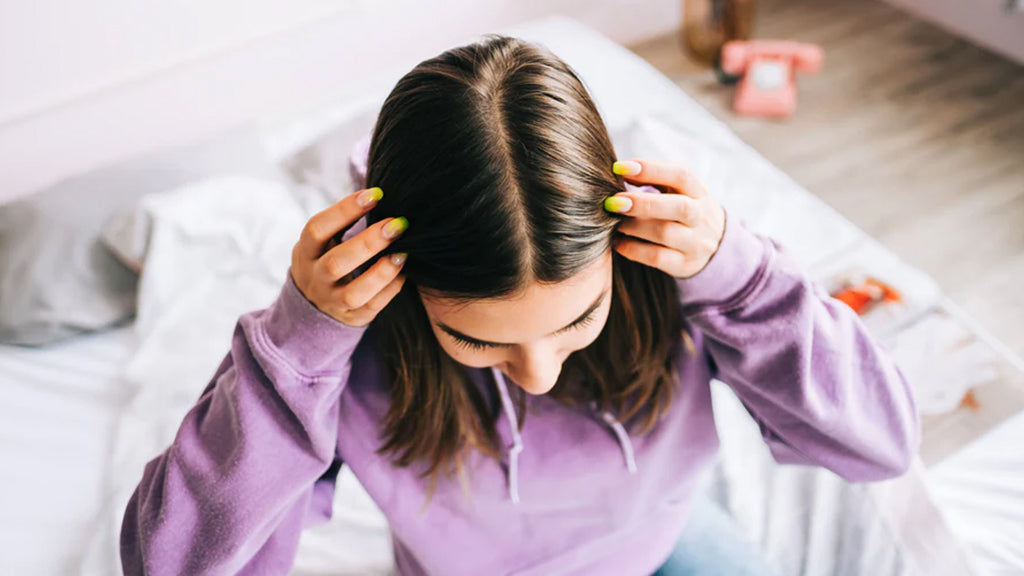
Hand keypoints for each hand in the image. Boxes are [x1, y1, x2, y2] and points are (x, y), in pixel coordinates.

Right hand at [290, 187, 408, 326]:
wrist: (315, 305)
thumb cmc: (328, 258)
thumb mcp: (324, 240)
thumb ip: (344, 222)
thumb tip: (379, 194)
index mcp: (305, 252)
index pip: (317, 229)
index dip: (344, 210)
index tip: (375, 194)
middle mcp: (315, 278)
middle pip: (336, 263)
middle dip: (368, 243)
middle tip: (396, 224)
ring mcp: (331, 301)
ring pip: (353, 293)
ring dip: (381, 272)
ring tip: (403, 253)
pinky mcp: (352, 318)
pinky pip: (373, 307)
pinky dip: (390, 288)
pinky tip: (403, 270)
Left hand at [603, 159, 726, 279]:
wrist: (715, 247)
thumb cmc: (684, 211)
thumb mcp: (679, 191)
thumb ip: (654, 178)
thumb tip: (621, 170)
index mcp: (699, 192)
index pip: (681, 175)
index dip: (652, 169)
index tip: (621, 168)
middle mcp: (701, 217)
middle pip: (679, 207)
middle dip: (643, 203)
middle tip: (613, 202)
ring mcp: (695, 243)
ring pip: (665, 233)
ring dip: (633, 227)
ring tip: (614, 222)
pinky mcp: (684, 265)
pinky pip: (656, 258)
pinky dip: (632, 249)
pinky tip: (618, 242)